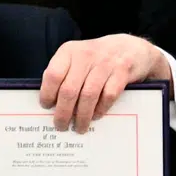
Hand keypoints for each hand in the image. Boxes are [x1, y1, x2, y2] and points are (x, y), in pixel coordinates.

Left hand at [39, 34, 171, 133]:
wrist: (129, 48)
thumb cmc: (96, 57)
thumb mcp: (76, 57)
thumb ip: (63, 74)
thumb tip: (52, 103)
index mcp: (69, 51)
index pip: (53, 75)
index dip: (48, 94)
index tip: (47, 107)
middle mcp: (85, 56)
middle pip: (69, 90)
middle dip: (63, 113)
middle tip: (61, 126)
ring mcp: (105, 64)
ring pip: (88, 96)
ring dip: (82, 116)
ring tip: (79, 127)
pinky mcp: (121, 72)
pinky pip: (108, 96)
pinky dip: (100, 109)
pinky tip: (96, 116)